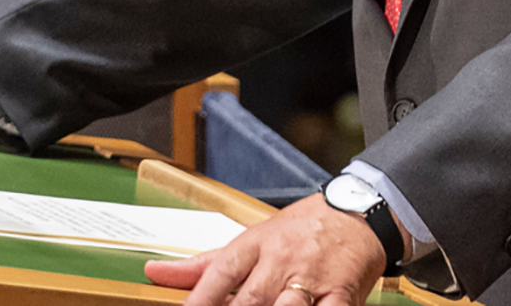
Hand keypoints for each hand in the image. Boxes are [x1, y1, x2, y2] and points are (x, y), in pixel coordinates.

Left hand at [144, 194, 388, 305]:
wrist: (356, 212)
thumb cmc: (299, 230)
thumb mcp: (249, 239)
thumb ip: (202, 264)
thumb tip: (154, 271)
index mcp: (256, 244)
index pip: (221, 271)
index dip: (201, 297)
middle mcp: (281, 260)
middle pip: (250, 297)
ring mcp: (312, 276)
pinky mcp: (341, 292)